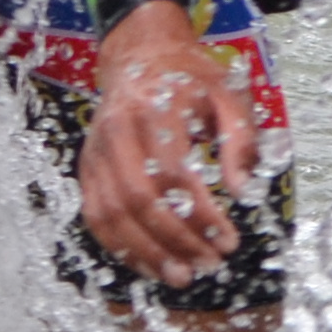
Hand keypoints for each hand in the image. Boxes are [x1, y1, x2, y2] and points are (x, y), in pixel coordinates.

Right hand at [77, 0, 261, 285]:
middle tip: (209, 264)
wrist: (140, 55)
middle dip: (175, 239)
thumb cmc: (188, 77)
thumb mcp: (227, 96)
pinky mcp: (87, 166)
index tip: (229, 240)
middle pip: (137, 197)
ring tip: (181, 276)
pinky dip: (119, 245)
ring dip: (146, 251)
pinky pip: (94, 213)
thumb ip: (239, 142)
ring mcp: (95, 149)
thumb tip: (244, 194)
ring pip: (111, 211)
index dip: (200, 213)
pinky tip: (149, 265)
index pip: (172, 172)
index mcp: (151, 108)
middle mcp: (115, 129)